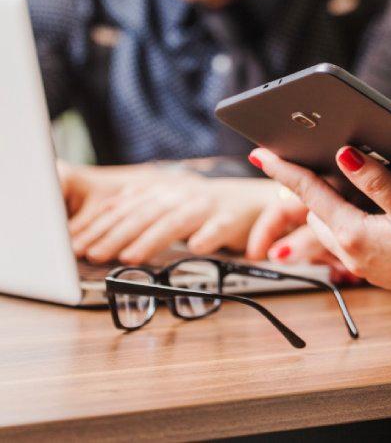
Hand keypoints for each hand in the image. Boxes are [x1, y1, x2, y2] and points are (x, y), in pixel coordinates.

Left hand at [64, 166, 278, 263]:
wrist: (255, 201)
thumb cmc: (208, 209)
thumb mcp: (172, 207)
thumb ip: (143, 213)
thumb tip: (102, 226)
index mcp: (165, 191)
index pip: (126, 207)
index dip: (100, 225)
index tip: (77, 244)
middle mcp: (183, 194)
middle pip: (146, 213)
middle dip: (117, 234)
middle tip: (93, 254)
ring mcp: (208, 205)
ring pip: (177, 220)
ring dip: (153, 238)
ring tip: (131, 256)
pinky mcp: (232, 218)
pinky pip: (220, 227)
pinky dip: (208, 236)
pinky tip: (197, 247)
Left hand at [251, 145, 390, 326]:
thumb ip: (378, 181)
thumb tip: (345, 155)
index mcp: (355, 233)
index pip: (310, 193)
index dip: (284, 169)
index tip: (259, 153)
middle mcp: (353, 251)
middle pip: (313, 210)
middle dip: (300, 186)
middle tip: (294, 159)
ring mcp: (365, 262)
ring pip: (328, 226)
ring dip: (321, 204)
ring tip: (327, 180)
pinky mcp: (379, 267)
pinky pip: (345, 238)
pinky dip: (341, 219)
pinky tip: (360, 210)